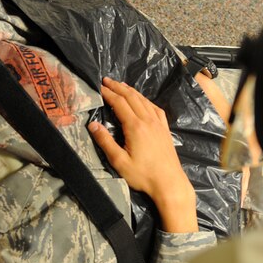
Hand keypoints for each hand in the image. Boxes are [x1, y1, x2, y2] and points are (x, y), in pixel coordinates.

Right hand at [89, 78, 197, 232]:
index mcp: (135, 126)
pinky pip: (155, 108)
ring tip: (121, 85)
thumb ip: (105, 142)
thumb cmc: (143, 175)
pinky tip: (143, 100)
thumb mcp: (119, 161)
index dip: (108, 93)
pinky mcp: (165, 129)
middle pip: (131, 98)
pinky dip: (146, 100)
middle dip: (118, 87)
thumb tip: (93, 125)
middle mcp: (148, 120)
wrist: (169, 183)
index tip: (99, 87)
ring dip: (131, 91)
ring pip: (144, 101)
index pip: (119, 103)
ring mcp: (158, 124)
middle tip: (107, 80)